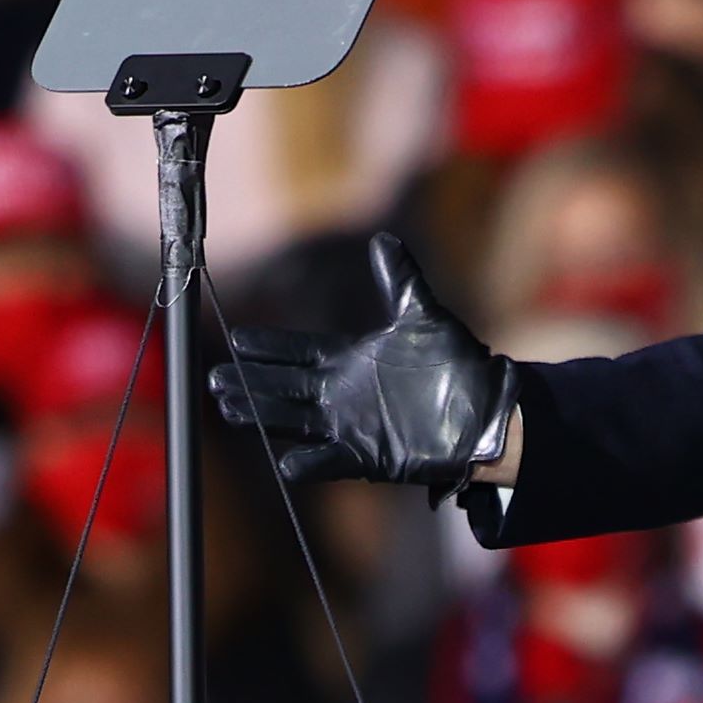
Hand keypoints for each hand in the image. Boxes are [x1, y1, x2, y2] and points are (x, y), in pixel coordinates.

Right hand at [208, 231, 511, 487]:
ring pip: (295, 421)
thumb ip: (400, 280)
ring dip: (264, 416)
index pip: (299, 352)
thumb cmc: (457, 365)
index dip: (269, 347)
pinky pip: (333, 460)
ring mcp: (353, 427)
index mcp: (350, 362)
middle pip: (285, 387)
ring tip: (228, 408)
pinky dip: (311, 463)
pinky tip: (286, 462)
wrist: (488, 411)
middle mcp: (343, 395)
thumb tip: (383, 240)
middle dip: (250, 382)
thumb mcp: (424, 317)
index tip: (235, 338)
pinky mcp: (370, 457)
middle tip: (215, 378)